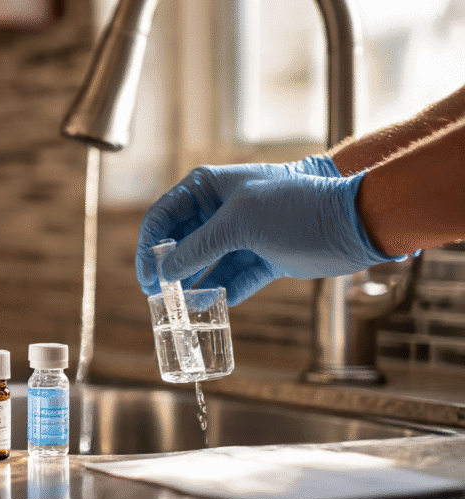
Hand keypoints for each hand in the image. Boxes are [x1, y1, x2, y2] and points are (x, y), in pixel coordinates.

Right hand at [135, 155, 397, 305]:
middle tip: (157, 296)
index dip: (149, 245)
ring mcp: (242, 235)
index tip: (146, 275)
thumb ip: (198, 246)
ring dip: (191, 284)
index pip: (163, 215)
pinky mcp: (262, 258)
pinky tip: (208, 307)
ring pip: (204, 263)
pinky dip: (219, 292)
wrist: (352, 221)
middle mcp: (221, 210)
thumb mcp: (239, 222)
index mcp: (209, 188)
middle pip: (180, 240)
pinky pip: (231, 278)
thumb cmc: (295, 207)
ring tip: (178, 308)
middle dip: (167, 267)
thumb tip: (165, 270)